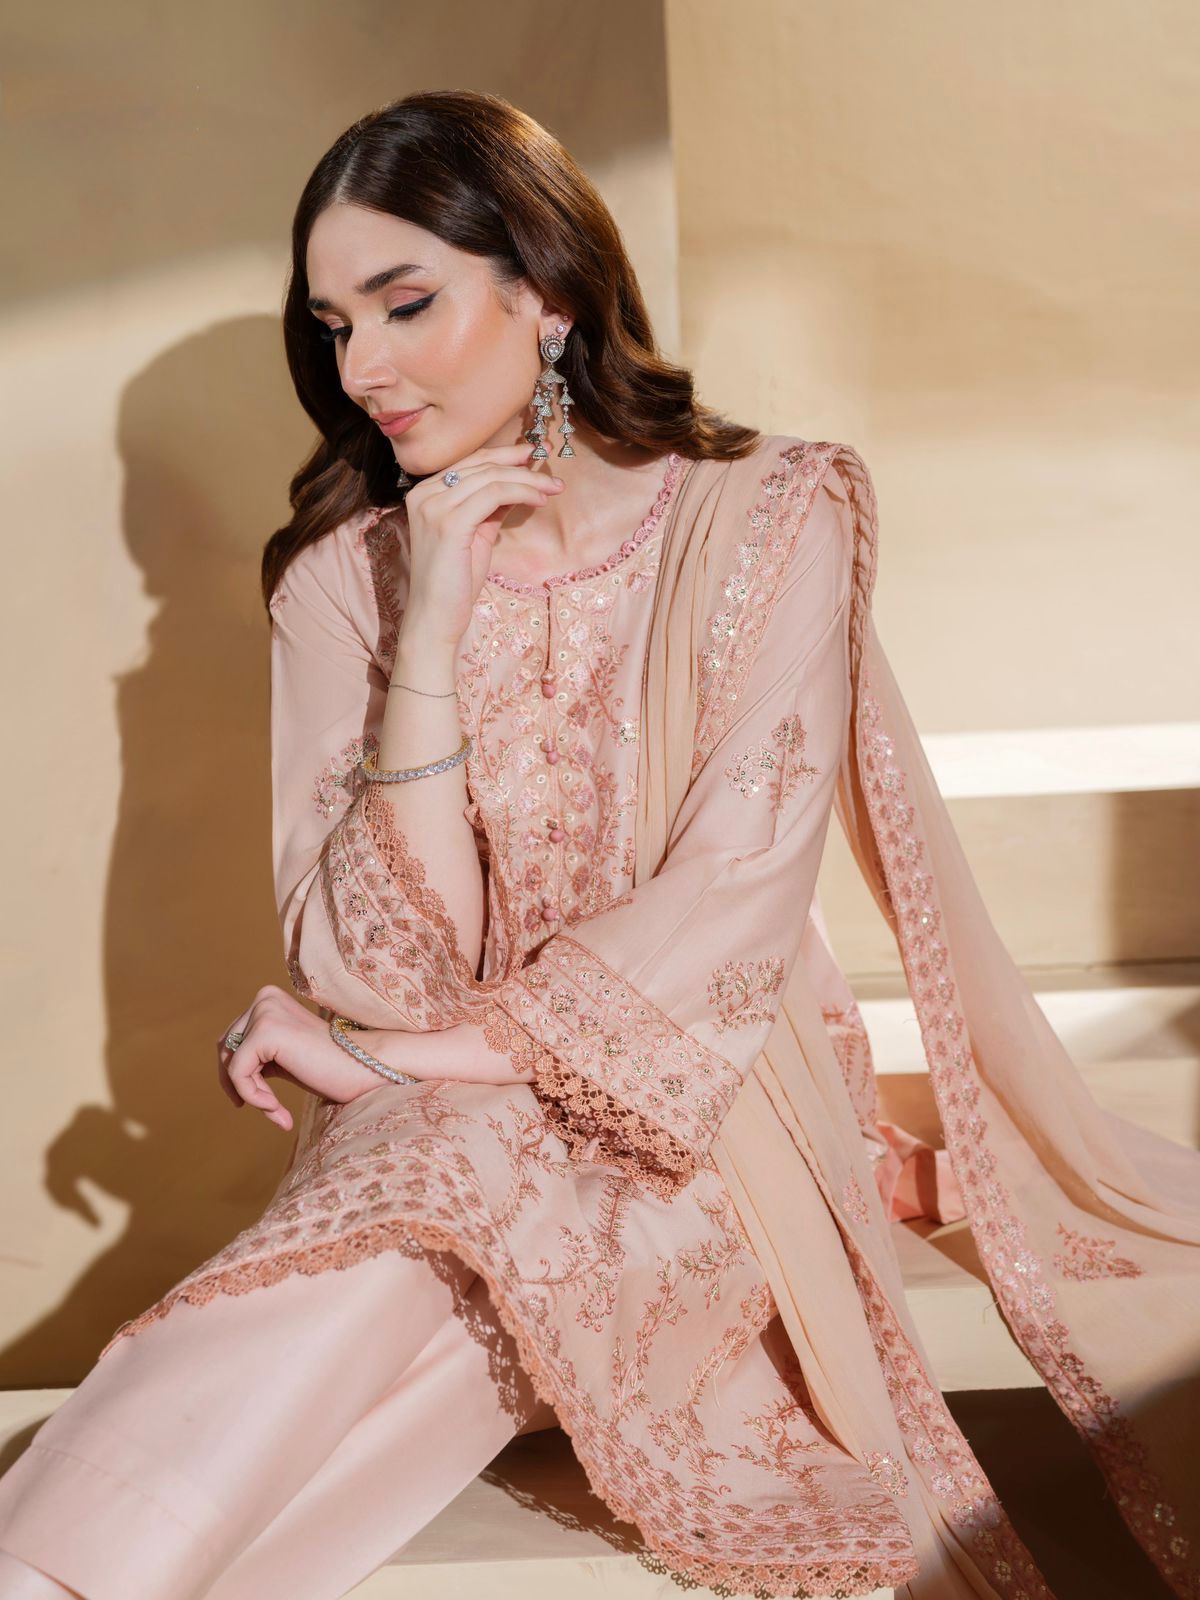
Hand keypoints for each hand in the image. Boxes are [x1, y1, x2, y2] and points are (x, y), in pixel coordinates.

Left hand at [216, 985, 389, 1130]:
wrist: (364, 1068)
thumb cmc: (328, 1068)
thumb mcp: (283, 1056)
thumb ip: (257, 1053)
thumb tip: (223, 1066)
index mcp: (268, 998)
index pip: (231, 1039)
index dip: (239, 1075)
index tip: (263, 1101)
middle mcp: (265, 997)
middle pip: (224, 1049)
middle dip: (240, 1084)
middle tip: (269, 1109)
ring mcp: (265, 1011)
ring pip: (229, 1063)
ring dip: (249, 1093)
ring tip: (275, 1111)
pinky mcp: (267, 1031)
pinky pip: (238, 1073)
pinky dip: (252, 1096)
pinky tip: (276, 1110)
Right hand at [402, 441, 564, 645]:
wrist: (435, 617)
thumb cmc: (455, 581)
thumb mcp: (476, 534)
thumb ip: (490, 507)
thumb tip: (518, 484)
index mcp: (425, 493)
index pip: (470, 463)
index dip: (504, 454)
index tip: (532, 453)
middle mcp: (424, 494)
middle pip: (481, 466)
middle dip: (521, 464)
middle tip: (551, 469)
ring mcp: (434, 507)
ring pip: (491, 478)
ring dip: (528, 480)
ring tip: (553, 488)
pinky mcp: (449, 523)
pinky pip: (494, 495)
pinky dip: (521, 493)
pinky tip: (539, 500)